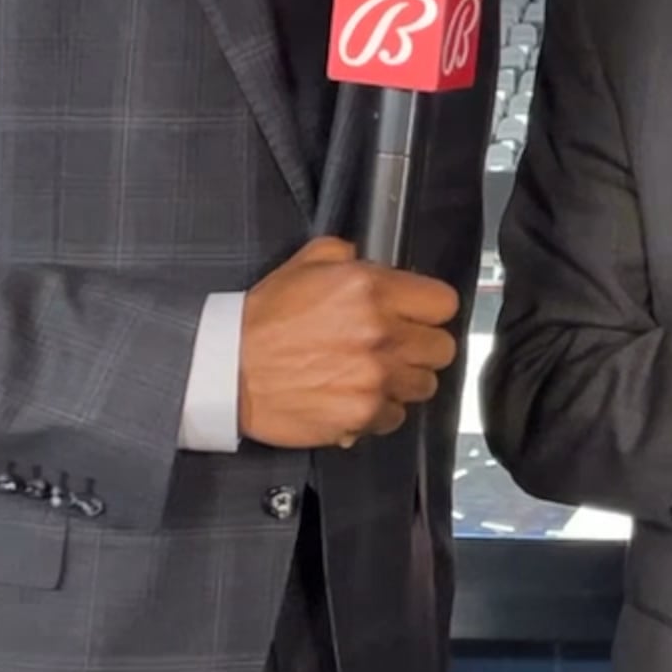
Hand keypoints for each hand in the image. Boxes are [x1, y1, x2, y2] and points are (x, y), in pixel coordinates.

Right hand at [236, 238, 461, 450]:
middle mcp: (381, 333)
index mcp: (371, 290)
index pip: (444, 303)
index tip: (416, 316)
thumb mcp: (304, 264)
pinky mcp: (363, 414)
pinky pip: (396, 416)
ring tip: (371, 374)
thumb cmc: (263, 320)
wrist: (227, 370)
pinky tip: (354, 397)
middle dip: (421, 347)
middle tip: (393, 348)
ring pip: (425, 385)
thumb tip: (373, 261)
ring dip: (403, 381)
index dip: (429, 310)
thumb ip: (348, 255)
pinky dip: (379, 411)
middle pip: (442, 348)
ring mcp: (375, 378)